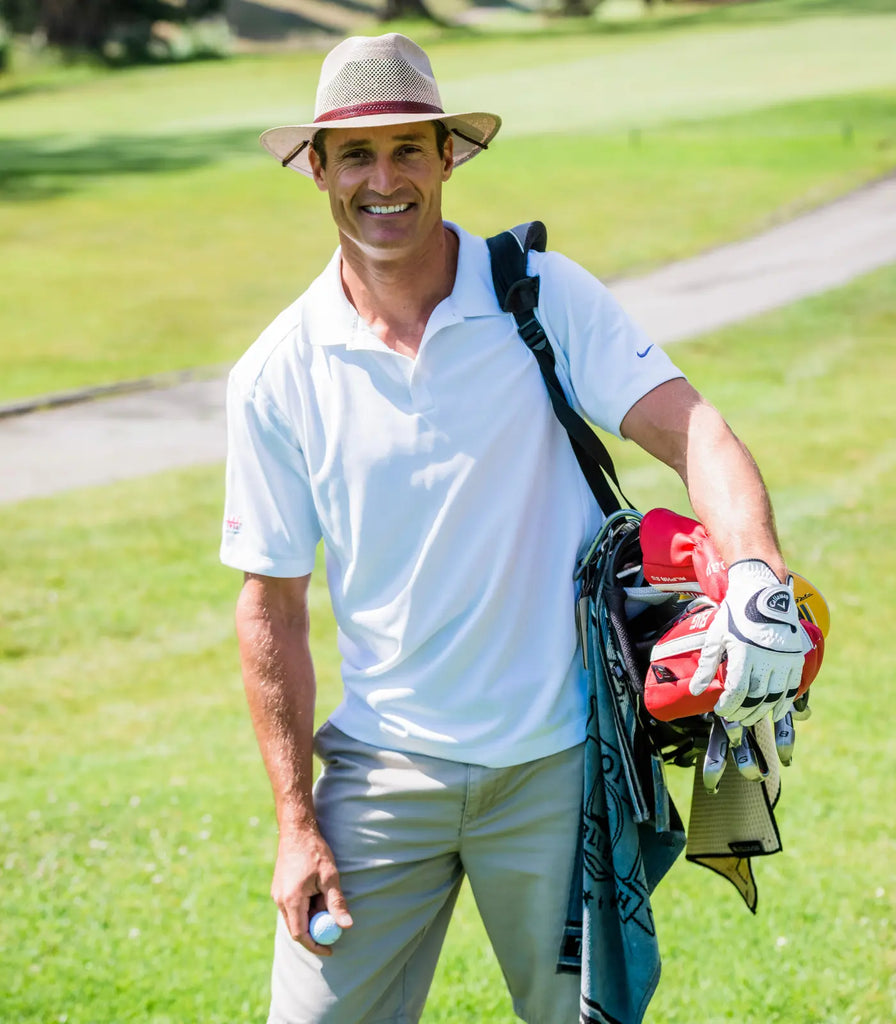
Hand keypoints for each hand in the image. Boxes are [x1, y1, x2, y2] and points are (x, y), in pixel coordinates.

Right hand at [271, 826, 352, 956]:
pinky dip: (305, 906)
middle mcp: (279, 900)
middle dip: (315, 931)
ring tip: (324, 896)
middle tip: (333, 928)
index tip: (331, 949)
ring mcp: (277, 894)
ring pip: (294, 917)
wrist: (296, 830)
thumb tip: (346, 926)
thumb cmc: (314, 851)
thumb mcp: (330, 877)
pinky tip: (316, 889)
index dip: (315, 945)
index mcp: (291, 899)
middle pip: (296, 928)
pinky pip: (292, 907)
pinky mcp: (279, 889)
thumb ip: (336, 903)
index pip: (300, 934)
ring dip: (311, 916)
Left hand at [689, 560, 803, 725]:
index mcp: (745, 653)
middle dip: (744, 711)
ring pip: (775, 695)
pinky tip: (775, 712)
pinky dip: (784, 703)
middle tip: (735, 718)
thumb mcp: (716, 636)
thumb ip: (707, 664)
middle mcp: (767, 658)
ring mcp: (784, 659)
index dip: (729, 705)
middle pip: (756, 697)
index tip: (720, 710)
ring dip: (762, 711)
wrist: (762, 592)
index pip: (737, 690)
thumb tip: (696, 690)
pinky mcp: (795, 657)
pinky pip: (792, 687)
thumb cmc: (735, 613)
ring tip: (750, 717)